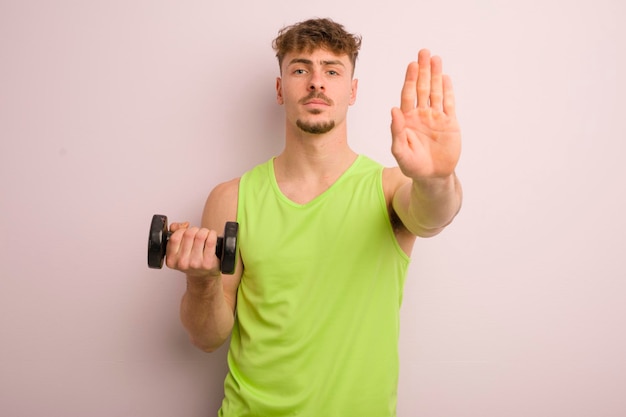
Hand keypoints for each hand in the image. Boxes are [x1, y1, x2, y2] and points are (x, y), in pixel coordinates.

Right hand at [165, 222, 221, 279]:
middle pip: (189, 234)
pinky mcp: (207, 263)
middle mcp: (182, 263)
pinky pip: (210, 241)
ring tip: (205, 235)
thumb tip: (179, 225)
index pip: (174, 237)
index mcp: (171, 260)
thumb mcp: (178, 250)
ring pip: (200, 236)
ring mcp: (195, 263)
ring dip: (204, 231)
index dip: (182, 230)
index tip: (186, 231)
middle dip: (195, 230)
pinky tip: (212, 236)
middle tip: (197, 233)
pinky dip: (212, 235)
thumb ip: (174, 233)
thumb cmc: (191, 260)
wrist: (204, 276)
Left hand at [391, 49, 460, 179]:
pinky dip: (448, 91)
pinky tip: (445, 78)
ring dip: (436, 75)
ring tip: (436, 59)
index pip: (408, 95)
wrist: (432, 176)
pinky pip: (448, 104)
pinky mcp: (449, 123)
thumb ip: (396, 131)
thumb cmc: (413, 166)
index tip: (412, 65)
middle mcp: (421, 114)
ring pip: (436, 92)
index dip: (410, 79)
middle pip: (422, 88)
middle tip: (424, 52)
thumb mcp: (400, 151)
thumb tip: (393, 110)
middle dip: (423, 70)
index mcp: (407, 119)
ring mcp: (435, 117)